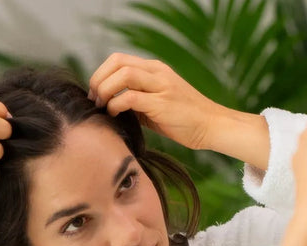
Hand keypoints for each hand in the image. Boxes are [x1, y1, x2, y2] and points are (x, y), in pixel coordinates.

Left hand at [88, 53, 226, 151]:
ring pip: (123, 74)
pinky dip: (116, 104)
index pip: (119, 59)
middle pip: (117, 62)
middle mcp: (157, 72)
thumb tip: (109, 105)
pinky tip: (114, 114)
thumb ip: (136, 100)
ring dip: (105, 89)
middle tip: (94, 99)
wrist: (212, 126)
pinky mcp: (163, 103)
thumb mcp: (156, 104)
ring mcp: (161, 85)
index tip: (95, 93)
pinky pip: (131, 97)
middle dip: (98, 79)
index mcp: (155, 69)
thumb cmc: (184, 120)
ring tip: (102, 105)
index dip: (100, 73)